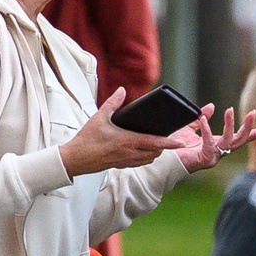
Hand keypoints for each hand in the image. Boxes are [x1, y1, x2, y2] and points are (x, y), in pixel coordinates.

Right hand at [59, 90, 181, 177]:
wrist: (74, 159)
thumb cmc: (86, 139)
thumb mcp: (99, 118)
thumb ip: (112, 103)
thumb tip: (122, 90)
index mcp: (127, 141)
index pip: (154, 142)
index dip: (170, 143)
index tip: (181, 142)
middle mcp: (129, 153)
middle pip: (156, 152)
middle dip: (164, 147)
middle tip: (169, 139)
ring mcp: (125, 161)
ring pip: (149, 159)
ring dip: (155, 153)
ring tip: (158, 144)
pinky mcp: (120, 165)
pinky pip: (139, 163)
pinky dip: (145, 158)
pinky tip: (143, 152)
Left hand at [167, 107, 255, 173]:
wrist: (164, 160)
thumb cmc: (176, 147)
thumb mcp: (190, 127)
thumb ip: (202, 118)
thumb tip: (212, 106)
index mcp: (217, 145)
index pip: (238, 139)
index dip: (251, 135)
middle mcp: (219, 152)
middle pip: (239, 141)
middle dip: (248, 128)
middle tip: (253, 113)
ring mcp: (213, 157)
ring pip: (229, 141)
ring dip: (230, 125)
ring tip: (229, 111)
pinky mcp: (204, 159)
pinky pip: (210, 142)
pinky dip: (207, 130)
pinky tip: (203, 119)